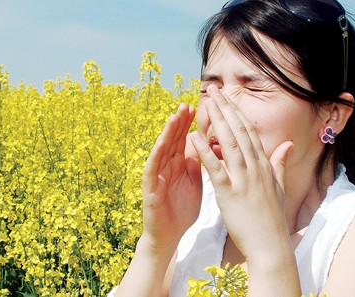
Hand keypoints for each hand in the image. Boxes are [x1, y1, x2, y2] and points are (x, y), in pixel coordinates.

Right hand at [140, 103, 201, 251]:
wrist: (170, 236)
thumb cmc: (181, 210)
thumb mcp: (194, 182)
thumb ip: (197, 163)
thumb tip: (205, 143)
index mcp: (178, 164)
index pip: (184, 139)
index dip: (190, 123)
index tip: (200, 107)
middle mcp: (166, 166)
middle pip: (172, 140)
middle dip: (179, 122)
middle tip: (186, 104)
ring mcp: (156, 176)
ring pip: (161, 149)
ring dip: (167, 133)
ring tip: (174, 117)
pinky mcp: (150, 189)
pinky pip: (152, 169)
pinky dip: (156, 155)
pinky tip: (161, 143)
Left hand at [191, 85, 293, 262]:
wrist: (271, 246)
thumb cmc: (272, 220)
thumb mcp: (278, 187)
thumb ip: (279, 163)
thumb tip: (288, 144)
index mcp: (264, 166)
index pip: (249, 132)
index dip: (237, 113)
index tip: (227, 98)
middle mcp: (255, 168)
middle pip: (239, 131)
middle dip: (226, 109)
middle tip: (214, 90)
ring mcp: (243, 180)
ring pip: (229, 144)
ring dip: (217, 121)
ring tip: (206, 103)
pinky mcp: (230, 194)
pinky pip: (216, 168)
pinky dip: (204, 151)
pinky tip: (193, 137)